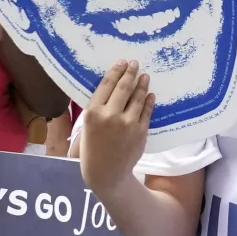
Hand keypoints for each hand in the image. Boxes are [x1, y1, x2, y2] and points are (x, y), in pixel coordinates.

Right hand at [79, 61, 154, 193]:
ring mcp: (127, 123)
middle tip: (135, 63)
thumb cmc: (92, 149)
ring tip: (145, 75)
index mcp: (93, 113)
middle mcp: (110, 116)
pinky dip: (149, 101)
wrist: (106, 173)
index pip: (106, 85)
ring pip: (137, 98)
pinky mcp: (140, 131)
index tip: (122, 62)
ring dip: (142, 84)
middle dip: (130, 73)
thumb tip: (109, 88)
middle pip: (123, 88)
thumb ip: (97, 108)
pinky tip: (150, 94)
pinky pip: (147, 111)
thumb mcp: (86, 126)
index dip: (116, 71)